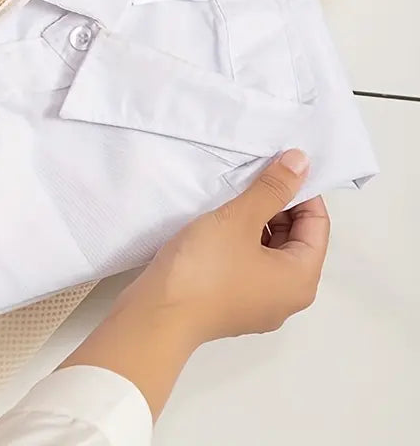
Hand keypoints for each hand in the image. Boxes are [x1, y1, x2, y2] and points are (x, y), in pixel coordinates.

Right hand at [63, 150, 329, 415]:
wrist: (158, 315)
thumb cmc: (205, 267)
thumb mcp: (239, 218)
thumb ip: (272, 188)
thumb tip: (301, 161)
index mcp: (301, 279)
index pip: (318, 224)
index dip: (300, 192)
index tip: (275, 168)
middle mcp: (288, 297)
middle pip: (296, 240)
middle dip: (277, 207)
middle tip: (250, 180)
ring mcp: (260, 306)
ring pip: (270, 253)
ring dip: (256, 224)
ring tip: (230, 201)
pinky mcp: (233, 307)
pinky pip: (249, 267)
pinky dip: (241, 244)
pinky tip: (216, 227)